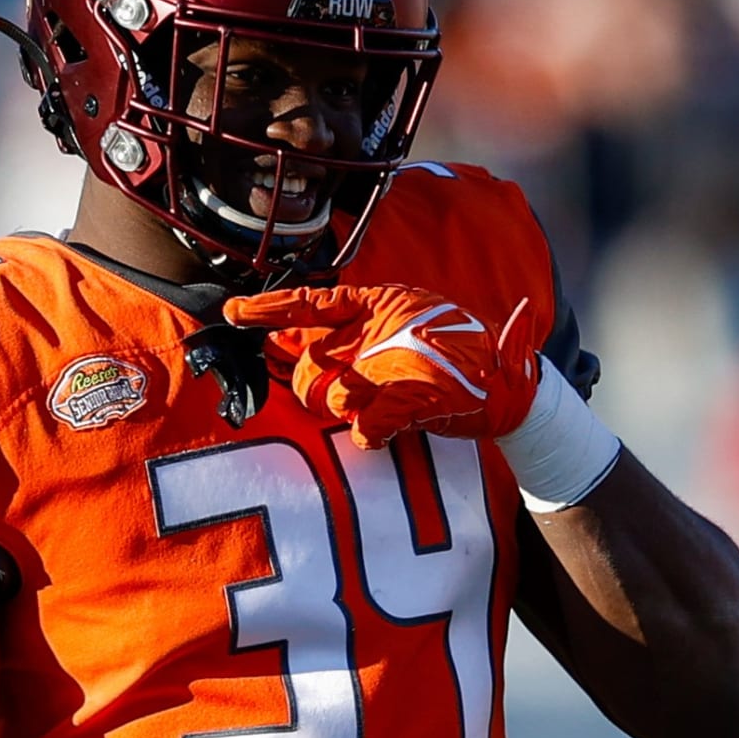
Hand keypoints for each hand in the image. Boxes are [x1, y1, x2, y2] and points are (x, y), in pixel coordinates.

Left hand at [223, 284, 538, 448]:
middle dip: (305, 384)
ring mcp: (396, 364)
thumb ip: (358, 332)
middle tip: (322, 392)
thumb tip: (301, 344)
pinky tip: (382, 432)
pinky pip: (365, 427)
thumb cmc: (449, 354)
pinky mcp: (413, 400)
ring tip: (370, 409)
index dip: (270, 308)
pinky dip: (369, 435)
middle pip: (309, 360)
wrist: (505, 383)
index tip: (233, 312)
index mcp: (377, 304)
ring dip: (343, 411)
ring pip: (332, 396)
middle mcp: (380, 329)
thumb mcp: (402, 326)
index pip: (311, 303)